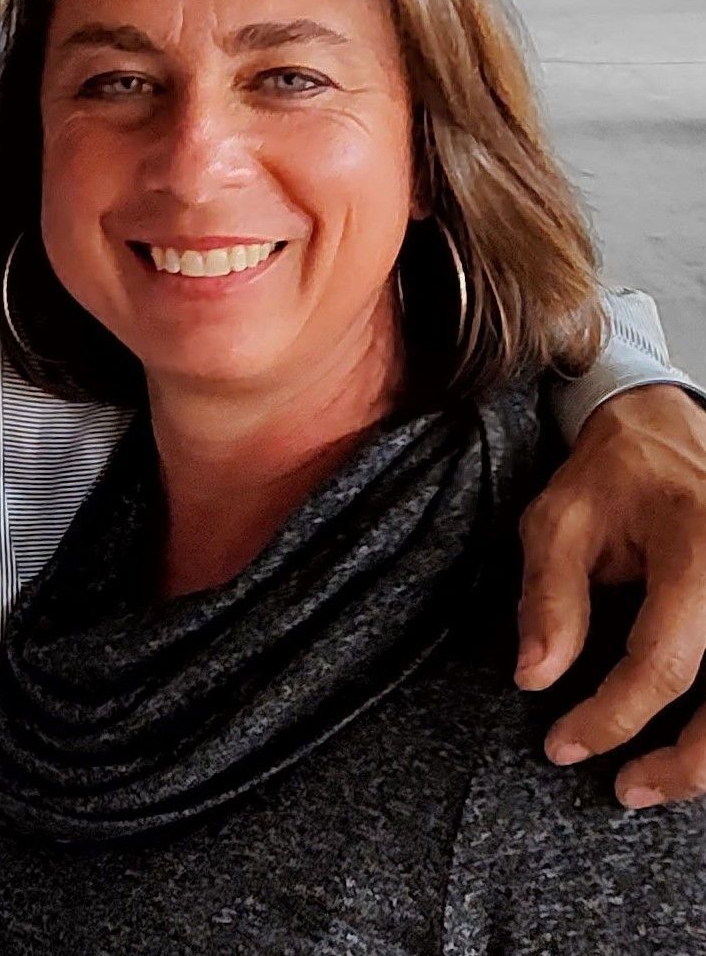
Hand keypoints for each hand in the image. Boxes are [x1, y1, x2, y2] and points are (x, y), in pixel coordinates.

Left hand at [515, 385, 705, 805]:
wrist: (666, 433)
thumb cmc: (609, 477)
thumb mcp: (558, 519)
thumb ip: (548, 596)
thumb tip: (533, 678)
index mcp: (697, 547)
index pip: (664, 659)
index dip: (613, 716)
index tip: (561, 745)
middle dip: (683, 765)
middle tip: (625, 790)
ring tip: (659, 781)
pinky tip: (690, 744)